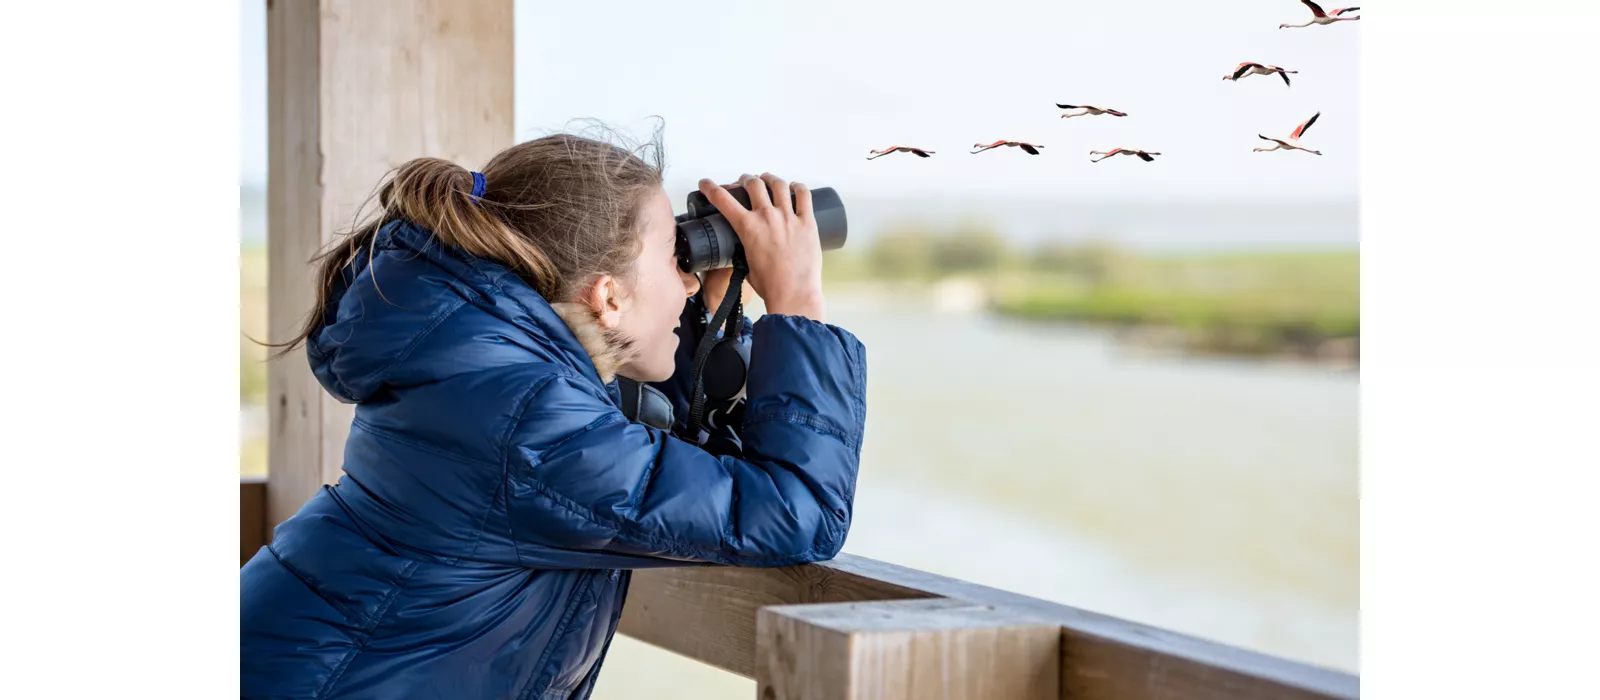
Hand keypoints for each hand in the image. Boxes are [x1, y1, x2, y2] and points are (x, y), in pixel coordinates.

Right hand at [696, 172, 825, 322]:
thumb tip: (744, 244)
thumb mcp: (746, 262)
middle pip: (753, 184)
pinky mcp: (807, 222)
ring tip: (768, 179)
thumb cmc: (770, 284)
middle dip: (746, 180)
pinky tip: (795, 187)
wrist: (793, 293)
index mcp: (747, 227)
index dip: (710, 187)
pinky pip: (804, 195)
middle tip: (745, 182)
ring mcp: (788, 217)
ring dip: (769, 178)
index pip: (722, 199)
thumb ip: (743, 248)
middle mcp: (767, 217)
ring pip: (778, 184)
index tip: (706, 183)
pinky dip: (798, 187)